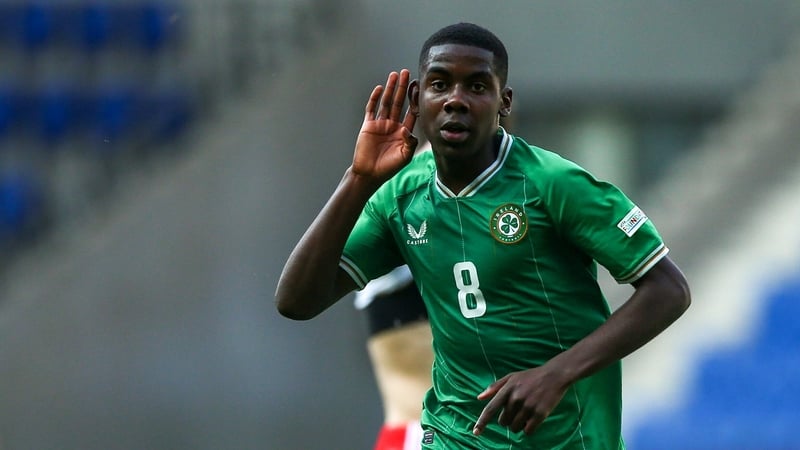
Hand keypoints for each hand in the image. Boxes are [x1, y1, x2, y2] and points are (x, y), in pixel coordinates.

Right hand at [352, 69, 417, 183]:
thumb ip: (410, 143)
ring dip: (390, 89)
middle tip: (407, 73)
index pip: (411, 112)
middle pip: (399, 102)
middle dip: (403, 88)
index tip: (418, 87)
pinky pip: (372, 109)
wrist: (369, 174)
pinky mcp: (368, 126)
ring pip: (387, 102)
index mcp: (403, 132)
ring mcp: (380, 124)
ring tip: (394, 75)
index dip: (414, 100)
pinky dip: (375, 98)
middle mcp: (393, 125)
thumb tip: (407, 129)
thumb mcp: (405, 156)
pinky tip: (380, 89)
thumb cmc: (388, 167)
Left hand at [473, 366, 569, 435]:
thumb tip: (479, 398)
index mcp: (507, 389)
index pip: (490, 409)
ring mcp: (528, 406)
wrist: (554, 375)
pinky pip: (528, 431)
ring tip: (526, 414)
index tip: (475, 432)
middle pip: (503, 422)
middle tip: (517, 410)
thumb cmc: (531, 377)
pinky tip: (532, 420)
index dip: (482, 422)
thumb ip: (494, 387)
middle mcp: (516, 398)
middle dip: (508, 420)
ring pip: (515, 427)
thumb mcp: (511, 377)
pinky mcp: (540, 413)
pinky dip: (528, 429)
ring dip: (518, 425)